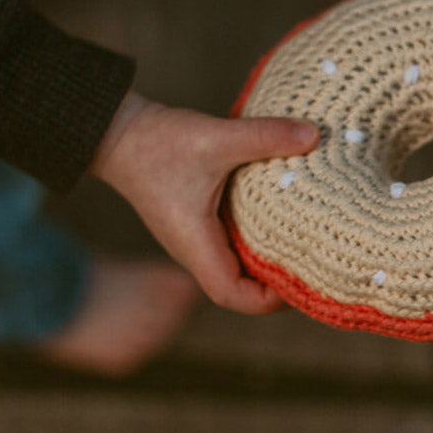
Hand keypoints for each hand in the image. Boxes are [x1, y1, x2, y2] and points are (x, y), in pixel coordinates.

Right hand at [91, 92, 319, 314]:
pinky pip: (230, 243)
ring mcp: (193, 237)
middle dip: (277, 284)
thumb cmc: (158, 142)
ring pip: (236, 266)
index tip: (303, 277)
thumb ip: (265, 136)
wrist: (117, 132)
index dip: (269, 300)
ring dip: (267, 260)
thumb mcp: (216, 138)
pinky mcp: (195, 220)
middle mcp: (194, 249)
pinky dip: (256, 238)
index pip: (233, 296)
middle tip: (315, 261)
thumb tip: (315, 135)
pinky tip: (280, 216)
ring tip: (304, 241)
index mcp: (196, 244)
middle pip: (239, 289)